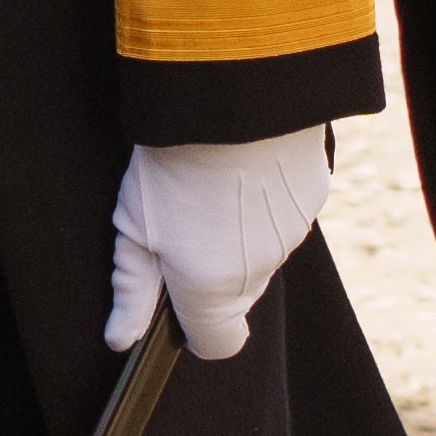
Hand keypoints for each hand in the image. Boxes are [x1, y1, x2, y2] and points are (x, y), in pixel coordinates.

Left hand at [105, 126, 329, 361]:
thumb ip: (131, 290)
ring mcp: (293, 235)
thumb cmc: (174, 163)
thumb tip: (120, 339)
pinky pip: (288, 216)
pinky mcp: (315, 196)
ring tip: (214, 184)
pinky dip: (269, 201)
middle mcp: (259, 271)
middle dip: (214, 273)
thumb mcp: (134, 228)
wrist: (234, 92)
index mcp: (212, 289)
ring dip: (243, 234)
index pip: (218, 343)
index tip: (178, 298)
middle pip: (238, 296)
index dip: (197, 329)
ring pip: (264, 254)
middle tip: (185, 222)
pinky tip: (245, 165)